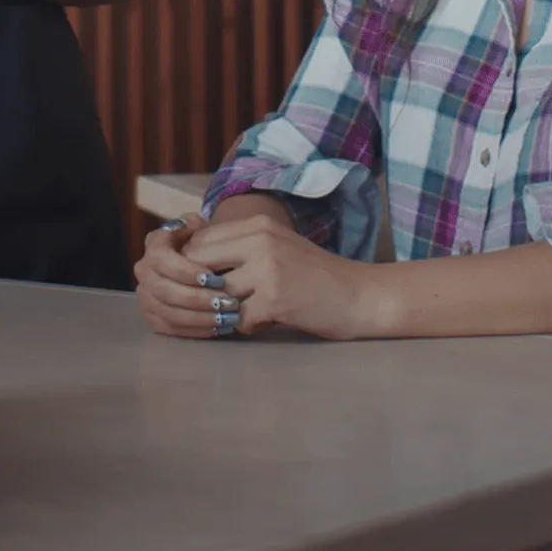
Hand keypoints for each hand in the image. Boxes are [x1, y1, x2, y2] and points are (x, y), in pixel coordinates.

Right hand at [134, 216, 224, 338]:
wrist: (193, 258)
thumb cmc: (200, 241)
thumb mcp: (199, 226)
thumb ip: (195, 225)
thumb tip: (191, 226)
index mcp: (154, 246)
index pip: (163, 260)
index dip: (186, 271)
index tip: (214, 279)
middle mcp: (144, 271)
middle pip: (165, 291)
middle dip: (198, 299)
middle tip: (227, 303)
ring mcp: (146, 296)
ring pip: (168, 313)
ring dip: (200, 318)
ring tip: (227, 319)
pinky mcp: (152, 316)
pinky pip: (170, 329)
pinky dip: (194, 330)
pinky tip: (217, 329)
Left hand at [163, 212, 379, 340]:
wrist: (361, 295)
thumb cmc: (316, 276)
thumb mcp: (277, 248)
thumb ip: (239, 249)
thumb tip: (190, 264)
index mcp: (258, 224)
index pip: (201, 240)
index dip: (193, 266)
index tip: (201, 284)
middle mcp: (260, 239)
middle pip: (201, 264)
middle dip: (201, 290)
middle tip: (213, 305)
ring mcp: (267, 268)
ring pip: (218, 295)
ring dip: (227, 310)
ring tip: (247, 312)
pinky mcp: (275, 298)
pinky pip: (240, 319)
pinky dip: (249, 326)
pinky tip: (267, 323)